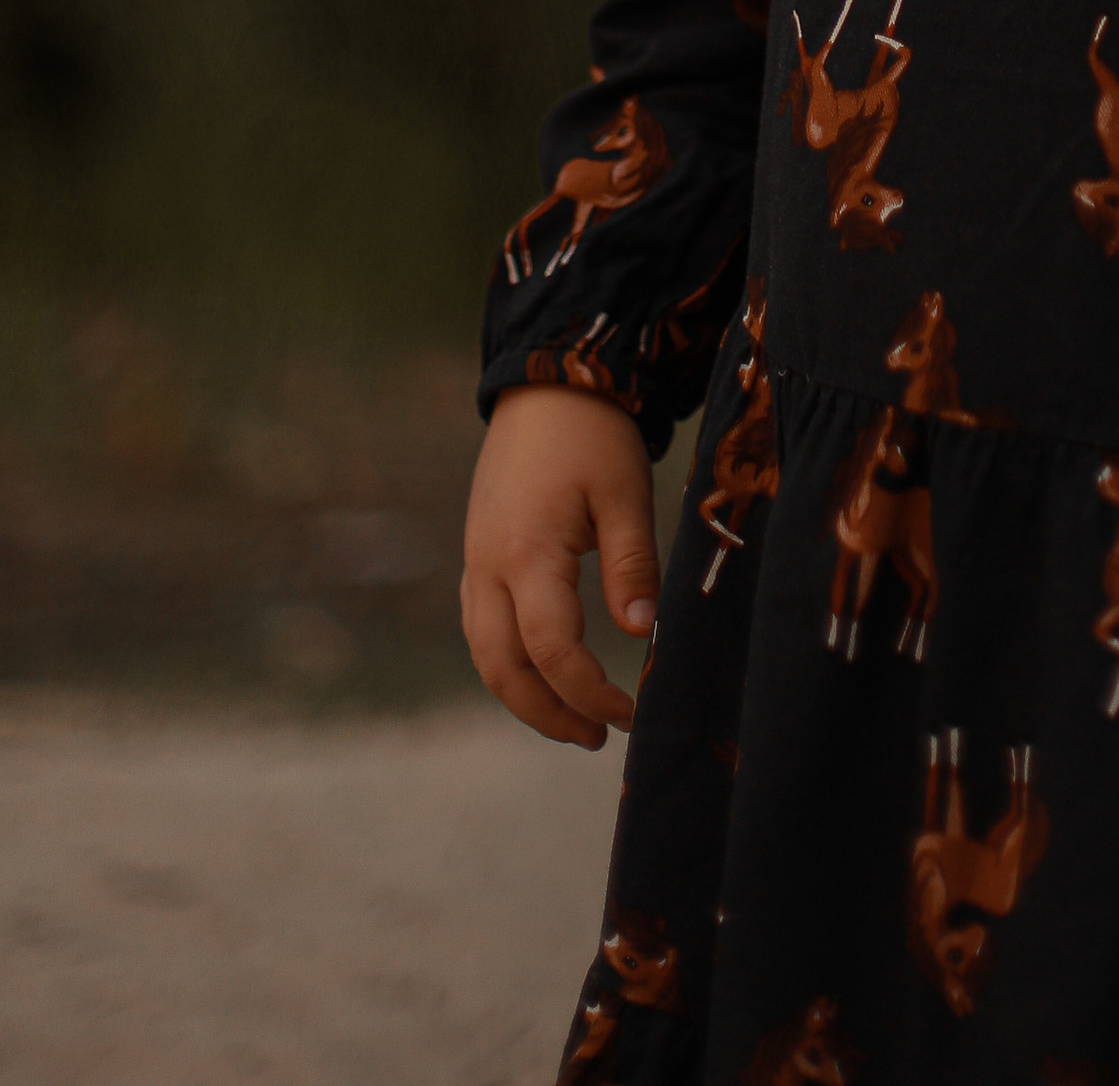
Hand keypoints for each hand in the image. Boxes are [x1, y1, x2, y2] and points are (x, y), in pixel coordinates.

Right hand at [460, 384, 659, 747]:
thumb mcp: (625, 494)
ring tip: (577, 720)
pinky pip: (482, 627)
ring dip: (525, 696)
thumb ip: (631, 566)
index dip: (590, 691)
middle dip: (548, 714)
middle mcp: (487, 566)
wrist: (547, 380)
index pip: (552, 651)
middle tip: (599, 738)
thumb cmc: (593, 434)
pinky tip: (546, 671)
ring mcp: (475, 561)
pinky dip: (510, 663)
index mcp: (526, 554)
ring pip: (485, 654)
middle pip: (502, 669)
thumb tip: (642, 634)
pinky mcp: (478, 553)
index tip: (631, 712)